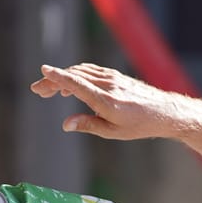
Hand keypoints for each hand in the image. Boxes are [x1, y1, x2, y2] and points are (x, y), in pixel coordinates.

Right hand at [31, 63, 193, 140]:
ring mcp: (112, 78)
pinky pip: (91, 72)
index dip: (58, 77)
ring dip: (63, 77)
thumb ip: (88, 125)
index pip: (77, 83)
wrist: (164, 111)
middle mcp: (108, 85)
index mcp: (106, 100)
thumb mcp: (113, 131)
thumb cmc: (139, 125)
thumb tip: (65, 124)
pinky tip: (70, 86)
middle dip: (53, 80)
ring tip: (49, 90)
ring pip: (82, 72)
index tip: (43, 71)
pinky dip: (76, 76)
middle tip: (37, 89)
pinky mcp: (115, 76)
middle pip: (74, 76)